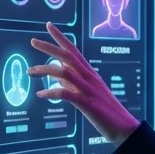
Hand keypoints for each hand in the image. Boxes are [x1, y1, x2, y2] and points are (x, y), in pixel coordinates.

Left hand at [28, 23, 139, 145]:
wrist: (124, 128)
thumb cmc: (105, 111)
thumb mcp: (87, 93)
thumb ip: (72, 84)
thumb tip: (57, 77)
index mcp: (90, 73)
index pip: (74, 50)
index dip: (61, 38)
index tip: (48, 25)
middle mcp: (90, 77)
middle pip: (68, 56)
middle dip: (49, 47)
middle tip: (33, 41)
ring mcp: (89, 90)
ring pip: (64, 72)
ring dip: (45, 70)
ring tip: (30, 71)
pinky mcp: (88, 104)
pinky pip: (66, 94)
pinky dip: (51, 92)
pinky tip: (40, 94)